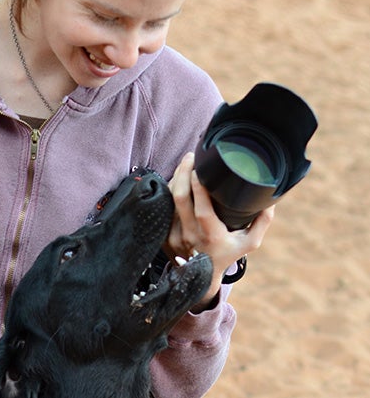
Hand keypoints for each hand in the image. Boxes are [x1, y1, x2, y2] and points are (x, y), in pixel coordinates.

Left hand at [165, 152, 274, 310]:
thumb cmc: (227, 255)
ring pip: (169, 201)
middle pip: (180, 199)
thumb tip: (271, 201)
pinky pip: (164, 207)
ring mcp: (173, 236)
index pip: (202, 209)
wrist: (200, 277)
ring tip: (185, 164)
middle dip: (183, 173)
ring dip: (175, 179)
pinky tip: (176, 179)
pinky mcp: (163, 234)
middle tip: (190, 157)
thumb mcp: (249, 243)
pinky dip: (169, 191)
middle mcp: (189, 236)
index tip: (199, 168)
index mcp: (211, 236)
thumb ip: (261, 222)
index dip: (198, 187)